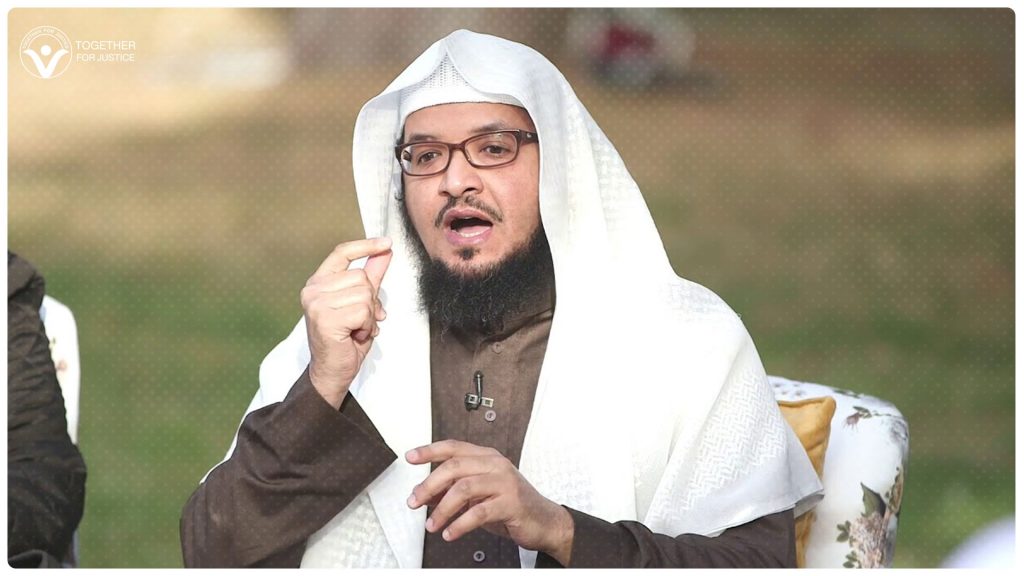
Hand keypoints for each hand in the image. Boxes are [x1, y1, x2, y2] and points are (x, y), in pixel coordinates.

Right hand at [300, 237, 391, 408]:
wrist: (333, 370)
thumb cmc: (345, 339)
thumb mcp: (361, 303)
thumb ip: (372, 276)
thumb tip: (385, 252)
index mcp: (318, 282)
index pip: (341, 253)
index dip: (365, 246)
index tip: (386, 243)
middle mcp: (313, 290)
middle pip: (361, 277)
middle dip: (370, 300)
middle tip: (361, 320)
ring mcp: (317, 303)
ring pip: (364, 295)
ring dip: (369, 316)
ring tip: (356, 328)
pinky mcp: (325, 318)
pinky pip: (363, 311)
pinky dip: (367, 326)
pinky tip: (355, 335)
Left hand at [405, 440, 574, 565]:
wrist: (544, 521)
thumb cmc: (510, 506)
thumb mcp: (478, 495)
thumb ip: (453, 491)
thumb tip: (425, 494)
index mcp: (486, 457)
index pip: (453, 447)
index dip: (429, 451)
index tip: (410, 457)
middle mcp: (495, 465)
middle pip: (454, 467)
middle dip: (429, 485)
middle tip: (414, 501)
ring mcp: (504, 482)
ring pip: (464, 488)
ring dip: (442, 508)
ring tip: (432, 524)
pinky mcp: (511, 503)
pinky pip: (479, 512)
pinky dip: (460, 524)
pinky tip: (450, 533)